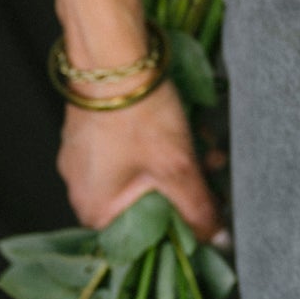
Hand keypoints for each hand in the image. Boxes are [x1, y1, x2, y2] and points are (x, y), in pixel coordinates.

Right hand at [56, 76, 222, 242]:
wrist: (114, 58)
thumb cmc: (138, 116)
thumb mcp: (177, 168)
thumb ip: (198, 209)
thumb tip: (218, 241)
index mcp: (94, 209)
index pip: (139, 239)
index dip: (176, 231)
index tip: (202, 219)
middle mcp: (81, 189)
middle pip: (143, 206)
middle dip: (184, 191)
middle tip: (212, 176)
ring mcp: (83, 159)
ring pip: (140, 176)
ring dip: (177, 166)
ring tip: (207, 148)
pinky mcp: (91, 134)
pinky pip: (128, 153)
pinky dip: (157, 148)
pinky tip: (187, 131)